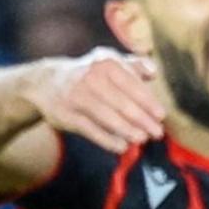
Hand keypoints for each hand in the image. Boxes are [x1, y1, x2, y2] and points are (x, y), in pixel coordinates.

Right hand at [42, 47, 170, 147]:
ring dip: (128, 130)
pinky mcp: (67, 115)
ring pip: (108, 117)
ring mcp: (78, 97)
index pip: (132, 85)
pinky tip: (122, 147)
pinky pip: (91, 130)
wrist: (47, 83)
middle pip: (122, 103)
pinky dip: (108, 140)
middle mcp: (91, 78)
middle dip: (142, 120)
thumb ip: (133, 65)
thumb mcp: (108, 61)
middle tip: (157, 133)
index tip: (161, 116)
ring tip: (142, 139)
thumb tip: (153, 74)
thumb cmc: (88, 74)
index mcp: (106, 63)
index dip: (148, 102)